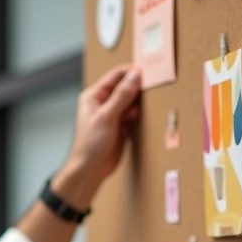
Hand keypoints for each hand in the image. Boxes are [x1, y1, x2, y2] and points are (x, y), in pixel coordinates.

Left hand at [63, 64, 141, 189]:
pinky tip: (136, 121)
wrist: (90, 169)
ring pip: (130, 102)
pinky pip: (132, 116)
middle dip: (137, 89)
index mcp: (94, 96)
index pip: (115, 76)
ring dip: (137, 105)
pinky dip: (137, 117)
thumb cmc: (90, 144)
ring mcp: (112, 115)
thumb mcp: (107, 116)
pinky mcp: (120, 127)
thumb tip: (135, 76)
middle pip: (124, 88)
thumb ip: (122, 95)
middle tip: (150, 89)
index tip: (147, 72)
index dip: (131, 72)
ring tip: (137, 112)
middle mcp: (102, 103)